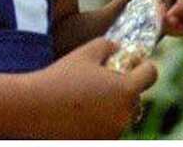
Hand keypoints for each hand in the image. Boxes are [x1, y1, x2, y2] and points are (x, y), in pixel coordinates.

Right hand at [25, 37, 156, 138]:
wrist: (31, 109)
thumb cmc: (60, 77)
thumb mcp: (87, 52)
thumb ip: (110, 46)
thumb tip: (121, 50)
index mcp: (126, 90)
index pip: (151, 74)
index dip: (143, 66)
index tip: (131, 64)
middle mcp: (124, 115)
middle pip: (136, 97)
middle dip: (124, 88)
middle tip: (101, 81)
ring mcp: (112, 133)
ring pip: (121, 114)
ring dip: (111, 106)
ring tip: (86, 97)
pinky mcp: (99, 143)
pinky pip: (107, 128)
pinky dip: (99, 121)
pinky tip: (79, 112)